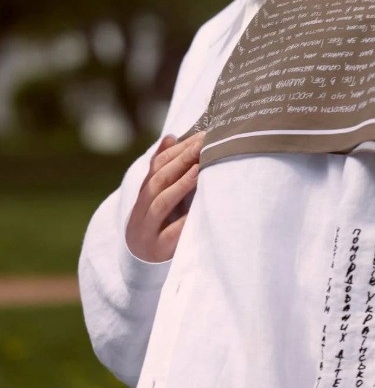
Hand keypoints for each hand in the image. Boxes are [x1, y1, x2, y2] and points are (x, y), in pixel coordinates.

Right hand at [125, 132, 203, 261]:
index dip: (177, 150)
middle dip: (180, 161)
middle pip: (157, 181)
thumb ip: (164, 169)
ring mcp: (147, 231)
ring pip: (160, 204)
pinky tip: (198, 208)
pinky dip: (182, 221)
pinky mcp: (157, 251)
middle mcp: (141, 211)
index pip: (157, 166)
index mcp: (143, 195)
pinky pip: (169, 235)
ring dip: (180, 185)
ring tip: (199, 169)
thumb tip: (171, 138)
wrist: (140, 269)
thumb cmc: (158, 225)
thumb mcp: (158, 198)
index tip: (200, 136)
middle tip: (203, 145)